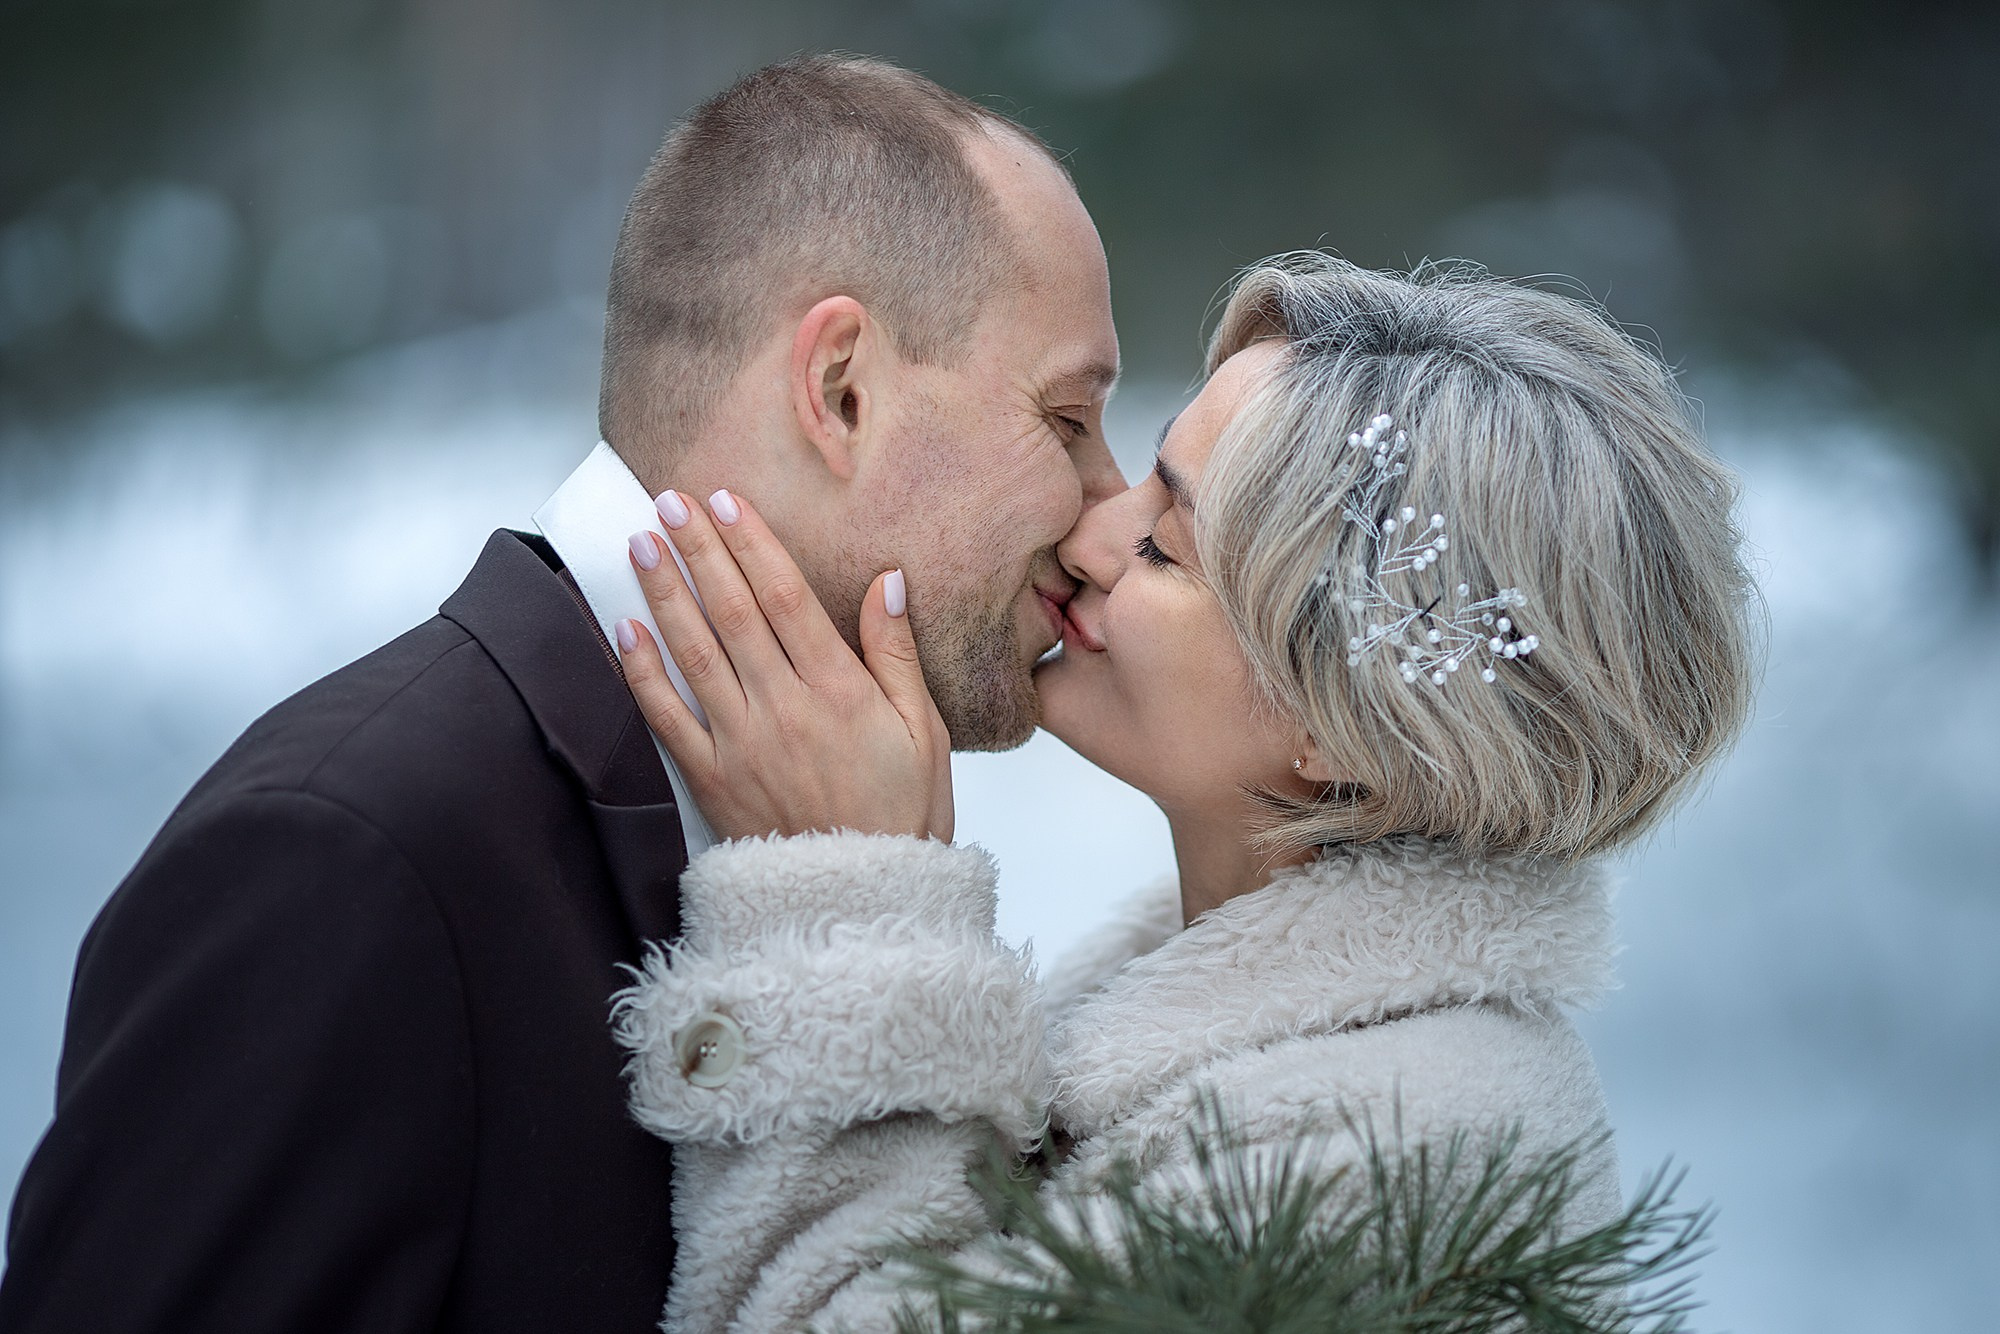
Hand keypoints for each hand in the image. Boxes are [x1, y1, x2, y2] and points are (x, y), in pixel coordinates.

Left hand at [617, 488, 953, 842]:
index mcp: (840, 692)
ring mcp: (742, 745)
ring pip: (694, 653)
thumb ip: (897, 655)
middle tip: (671, 501)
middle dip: (699, 551)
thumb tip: (888, 581)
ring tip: (641, 543)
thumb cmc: (903, 816)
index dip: (752, 544)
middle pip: (733, 612)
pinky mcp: (713, 779)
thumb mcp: (926, 733)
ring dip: (664, 593)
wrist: (865, 903)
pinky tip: (624, 629)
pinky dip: (641, 673)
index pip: (787, 598)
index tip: (727, 500)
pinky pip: (667, 719)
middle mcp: (784, 709)